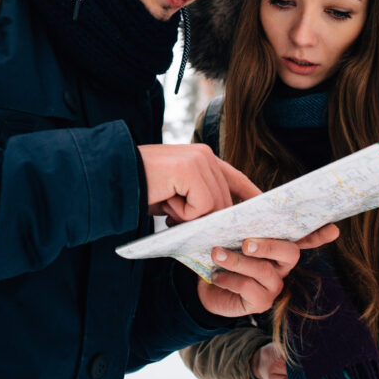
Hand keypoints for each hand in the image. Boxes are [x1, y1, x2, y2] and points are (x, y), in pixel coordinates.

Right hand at [139, 144, 261, 223]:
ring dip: (189, 215)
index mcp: (203, 158)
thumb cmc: (143, 187)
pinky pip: (201, 206)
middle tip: (175, 217)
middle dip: (207, 218)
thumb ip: (199, 201)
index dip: (250, 194)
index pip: (235, 178)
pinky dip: (182, 212)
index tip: (263, 208)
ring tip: (166, 202)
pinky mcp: (190, 169)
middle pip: (225, 200)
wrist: (115, 176)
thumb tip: (218, 223)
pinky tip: (165, 198)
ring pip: (214, 205)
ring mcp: (199, 160)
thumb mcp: (177, 195)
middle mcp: (205, 155)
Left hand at [196, 225, 338, 317]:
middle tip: (245, 243)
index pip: (304, 238)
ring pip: (263, 270)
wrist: (202, 286)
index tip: (333, 229)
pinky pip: (249, 288)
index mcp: (278, 246)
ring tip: (217, 254)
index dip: (319, 235)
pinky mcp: (261, 303)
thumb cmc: (220, 254)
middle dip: (268, 246)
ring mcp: (274, 285)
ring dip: (237, 261)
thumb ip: (242, 221)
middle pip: (289, 253)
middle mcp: (281, 266)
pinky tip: (217, 276)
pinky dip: (229, 279)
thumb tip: (248, 202)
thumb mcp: (228, 235)